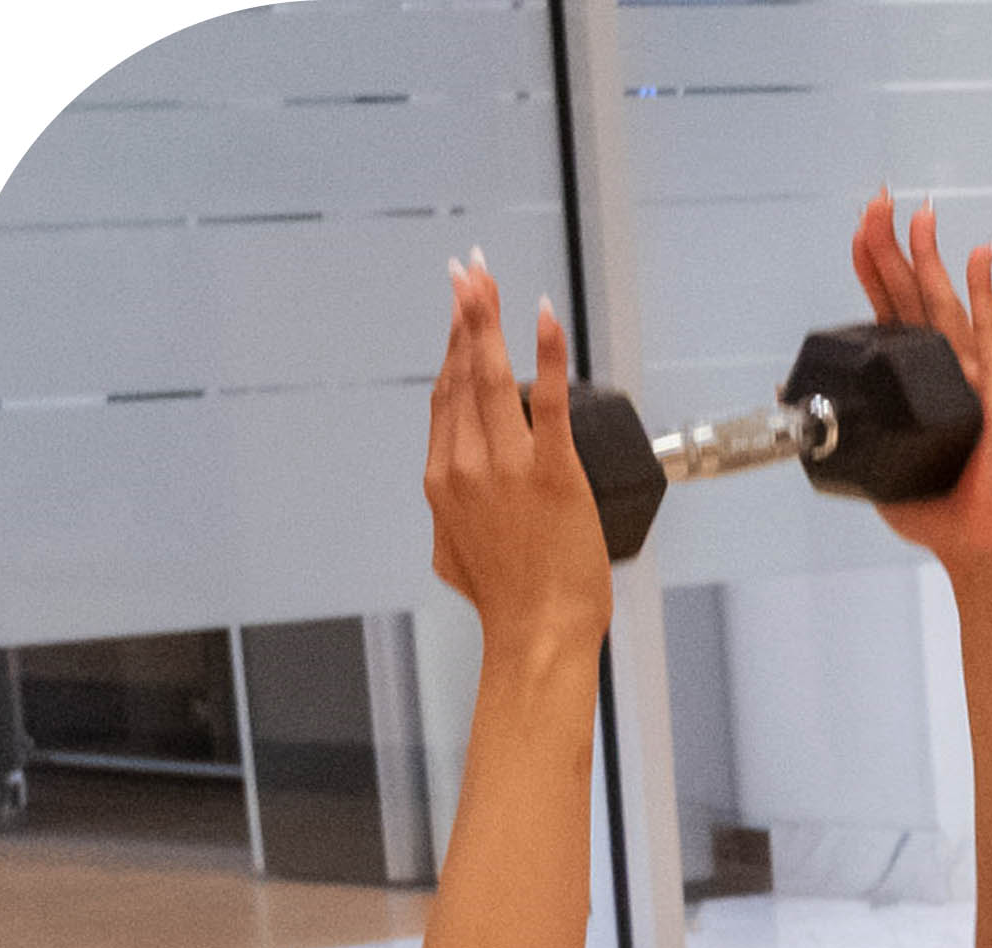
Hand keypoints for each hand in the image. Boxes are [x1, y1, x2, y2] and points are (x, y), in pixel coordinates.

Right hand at [420, 256, 611, 665]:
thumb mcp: (455, 558)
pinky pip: (544, 399)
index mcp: (442, 480)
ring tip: (487, 276)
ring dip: (488, 318)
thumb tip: (453, 510)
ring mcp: (505, 464)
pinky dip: (545, 352)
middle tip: (467, 269)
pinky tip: (542, 315)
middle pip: (460, 372)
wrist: (536, 634)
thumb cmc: (507, 604)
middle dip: (464, 314)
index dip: (449, 348)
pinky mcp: (550, 471)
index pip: (445, 397)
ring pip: (490, 374)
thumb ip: (451, 522)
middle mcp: (464, 463)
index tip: (457, 312)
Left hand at [850, 192, 991, 564]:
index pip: (887, 305)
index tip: (860, 228)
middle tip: (878, 201)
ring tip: (918, 215)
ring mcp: (973, 372)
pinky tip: (981, 255)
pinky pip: (991, 331)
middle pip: (912, 290)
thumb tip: (787, 391)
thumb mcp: (867, 461)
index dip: (871, 265)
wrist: (972, 541)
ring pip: (943, 301)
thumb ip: (834, 428)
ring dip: (930, 255)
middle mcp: (942, 364)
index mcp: (910, 375)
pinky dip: (986, 291)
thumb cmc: (930, 505)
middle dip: (893, 244)